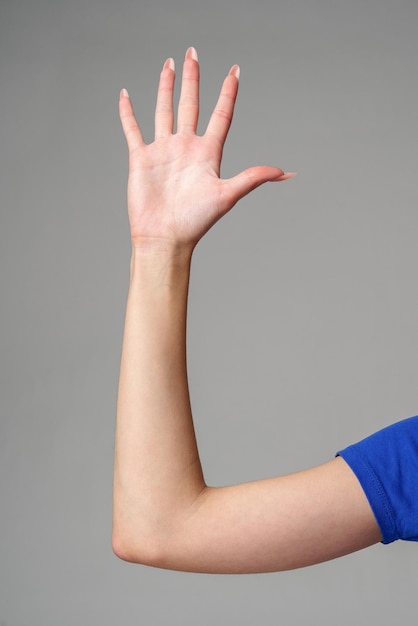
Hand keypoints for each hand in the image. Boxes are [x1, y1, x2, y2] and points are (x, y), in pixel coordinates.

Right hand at [119, 47, 293, 252]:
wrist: (165, 238)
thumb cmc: (196, 221)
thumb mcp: (227, 195)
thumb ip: (254, 178)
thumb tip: (287, 173)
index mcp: (208, 153)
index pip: (220, 114)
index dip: (228, 92)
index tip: (235, 70)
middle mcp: (186, 147)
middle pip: (191, 104)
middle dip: (192, 78)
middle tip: (193, 53)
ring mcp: (163, 151)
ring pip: (164, 110)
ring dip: (165, 87)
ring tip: (169, 64)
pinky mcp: (141, 158)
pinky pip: (133, 129)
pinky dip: (128, 112)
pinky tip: (126, 94)